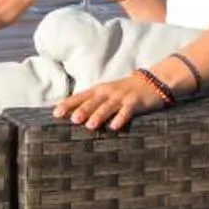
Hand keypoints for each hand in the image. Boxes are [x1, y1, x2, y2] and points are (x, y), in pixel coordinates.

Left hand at [52, 71, 170, 131]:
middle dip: (82, 110)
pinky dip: (121, 118)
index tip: (56, 113)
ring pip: (108, 107)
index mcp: (99, 90)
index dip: (68, 104)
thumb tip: (70, 114)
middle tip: (72, 120)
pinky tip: (115, 127)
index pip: (80, 96)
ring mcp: (122, 97)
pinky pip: (127, 111)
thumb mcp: (107, 93)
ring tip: (90, 125)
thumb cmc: (124, 91)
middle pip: (93, 102)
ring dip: (99, 115)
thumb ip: (92, 102)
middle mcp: (108, 92)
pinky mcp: (135, 102)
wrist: (152, 81)